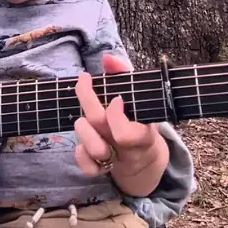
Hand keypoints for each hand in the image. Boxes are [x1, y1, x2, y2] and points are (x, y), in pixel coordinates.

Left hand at [73, 53, 168, 194]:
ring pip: (94, 149)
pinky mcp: (102, 168)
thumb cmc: (138, 118)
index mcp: (142, 132)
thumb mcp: (138, 97)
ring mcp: (115, 159)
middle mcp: (127, 147)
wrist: (147, 157)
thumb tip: (108, 58)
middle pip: (101, 126)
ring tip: (83, 119)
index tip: (116, 97)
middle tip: (86, 84)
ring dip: (83, 130)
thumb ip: (123, 74)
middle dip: (88, 101)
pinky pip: (89, 169)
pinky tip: (81, 144)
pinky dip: (81, 156)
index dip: (115, 114)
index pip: (126, 133)